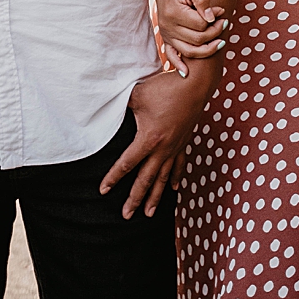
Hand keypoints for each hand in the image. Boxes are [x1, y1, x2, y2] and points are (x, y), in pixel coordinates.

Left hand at [100, 69, 207, 218]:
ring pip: (163, 177)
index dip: (113, 178)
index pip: (126, 164)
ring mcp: (175, 146)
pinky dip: (175, 178)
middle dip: (135, 198)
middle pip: (145, 179)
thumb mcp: (138, 95)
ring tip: (149, 213)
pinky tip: (172, 189)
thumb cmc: (166, 87)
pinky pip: (179, 164)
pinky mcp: (184, 141)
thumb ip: (123, 106)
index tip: (103, 190)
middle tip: (126, 216)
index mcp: (148, 139)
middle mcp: (162, 148)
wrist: (195, 83)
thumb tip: (109, 108)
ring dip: (155, 196)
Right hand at [153, 0, 228, 69]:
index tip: (221, 11)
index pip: (200, 25)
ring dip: (207, 50)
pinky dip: (178, 65)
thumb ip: (203, 0)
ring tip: (221, 42)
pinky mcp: (166, 39)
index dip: (214, 20)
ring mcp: (166, 34)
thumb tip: (212, 17)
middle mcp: (167, 26)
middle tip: (225, 23)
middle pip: (197, 39)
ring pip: (188, 51)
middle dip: (215, 33)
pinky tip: (186, 73)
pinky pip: (171, 55)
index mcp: (173, 12)